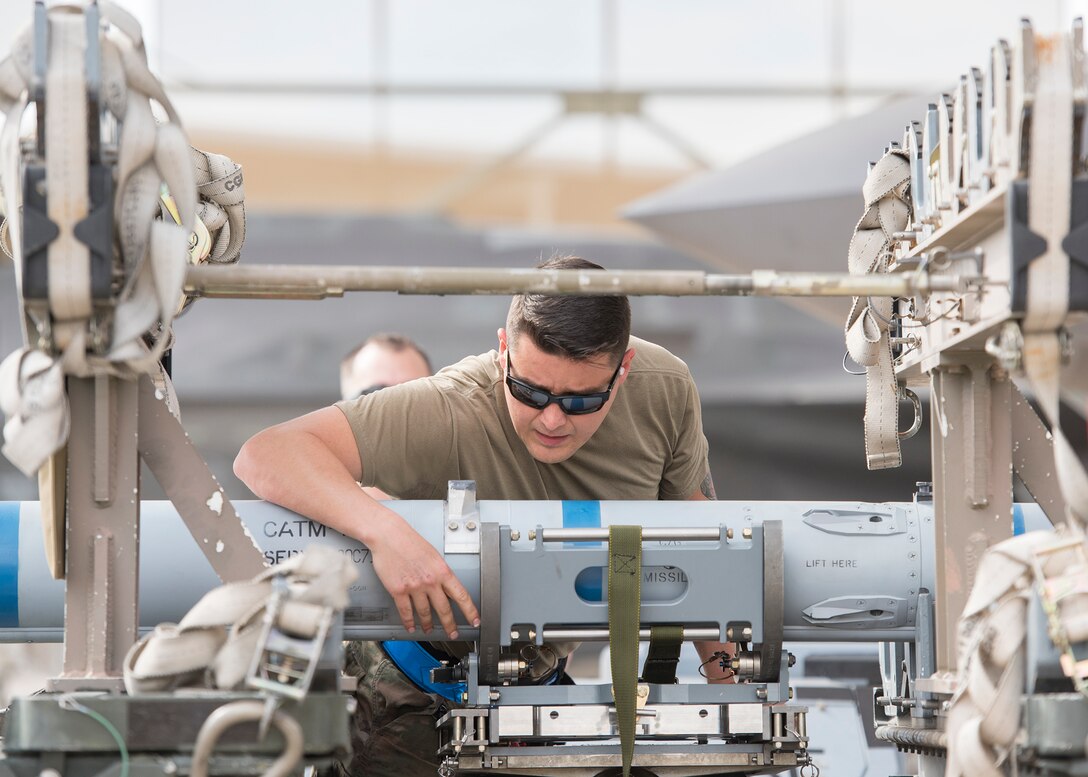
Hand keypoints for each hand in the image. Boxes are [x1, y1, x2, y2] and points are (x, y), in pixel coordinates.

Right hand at [369, 518, 479, 638]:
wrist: (389, 536)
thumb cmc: (410, 541)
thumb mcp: (434, 555)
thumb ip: (440, 573)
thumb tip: (446, 588)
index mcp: (442, 571)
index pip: (462, 596)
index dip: (470, 611)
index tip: (475, 620)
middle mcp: (430, 581)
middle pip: (444, 609)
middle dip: (450, 625)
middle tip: (453, 633)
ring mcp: (414, 587)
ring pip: (425, 613)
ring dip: (428, 624)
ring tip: (429, 630)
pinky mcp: (398, 590)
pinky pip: (406, 611)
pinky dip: (409, 622)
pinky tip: (411, 626)